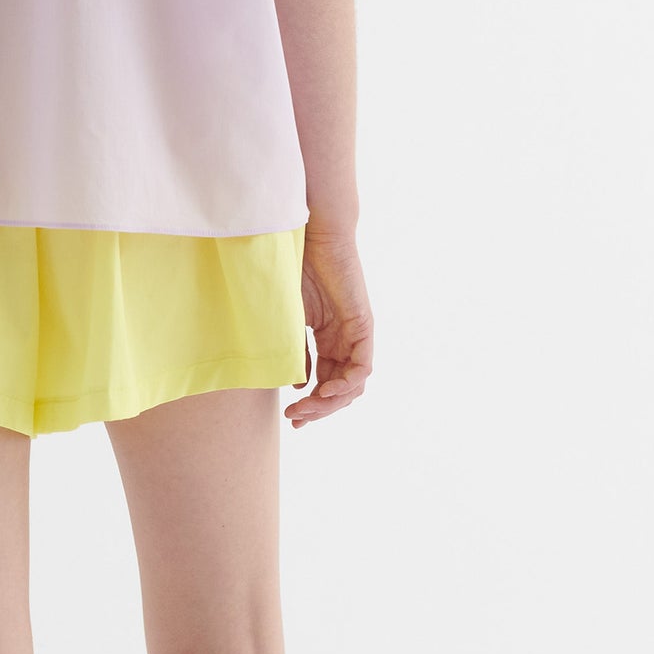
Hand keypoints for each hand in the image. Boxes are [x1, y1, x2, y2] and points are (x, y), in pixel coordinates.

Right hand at [283, 227, 372, 428]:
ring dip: (330, 402)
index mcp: (327, 339)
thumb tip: (298, 384)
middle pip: (340, 389)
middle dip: (319, 409)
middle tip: (296, 418)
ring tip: (307, 407)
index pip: (325, 382)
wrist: (313, 234)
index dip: (311, 404)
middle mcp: (344, 340)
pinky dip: (347, 384)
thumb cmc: (297, 267)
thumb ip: (295, 349)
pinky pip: (362, 366)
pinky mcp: (363, 325)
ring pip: (353, 384)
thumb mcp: (290, 317)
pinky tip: (325, 390)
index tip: (291, 418)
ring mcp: (355, 334)